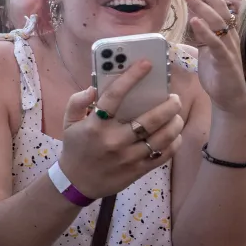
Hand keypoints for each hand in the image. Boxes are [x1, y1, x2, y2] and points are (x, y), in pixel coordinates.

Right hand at [58, 61, 184, 199]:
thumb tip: (93, 88)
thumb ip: (77, 102)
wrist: (77, 182)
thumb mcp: (68, 123)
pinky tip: (174, 134)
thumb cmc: (75, 148)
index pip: (114, 96)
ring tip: (176, 115)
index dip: (132, 77)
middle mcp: (113, 140)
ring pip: (162, 137)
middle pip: (150, 119)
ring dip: (175, 123)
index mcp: (95, 125)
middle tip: (174, 97)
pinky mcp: (138, 170)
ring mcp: (128, 157)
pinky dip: (173, 143)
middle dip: (168, 105)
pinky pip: (163, 155)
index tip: (146, 63)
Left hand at [183, 0, 245, 113]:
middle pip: (217, 7)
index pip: (215, 5)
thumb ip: (200, 33)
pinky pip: (216, 43)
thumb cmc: (216, 72)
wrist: (229, 96)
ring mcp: (228, 46)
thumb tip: (191, 19)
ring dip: (201, 6)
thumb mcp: (205, 47)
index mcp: (222, 31)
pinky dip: (205, 31)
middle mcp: (227, 35)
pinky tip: (195, 21)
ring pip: (216, 21)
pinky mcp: (225, 59)